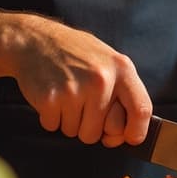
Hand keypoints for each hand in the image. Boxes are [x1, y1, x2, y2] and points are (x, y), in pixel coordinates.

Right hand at [12, 15, 152, 146]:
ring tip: (66, 95)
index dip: (136, 131)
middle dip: (92, 128)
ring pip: (77, 133)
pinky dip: (51, 117)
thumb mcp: (108, 61)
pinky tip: (52, 96)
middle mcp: (101, 79)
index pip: (141, 110)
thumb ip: (122, 92)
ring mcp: (75, 89)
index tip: (128, 137)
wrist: (35, 40)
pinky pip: (54, 127)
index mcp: (122, 68)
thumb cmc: (75, 54)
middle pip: (103, 132)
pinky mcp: (50, 99)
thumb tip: (127, 134)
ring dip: (70, 121)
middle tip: (84, 108)